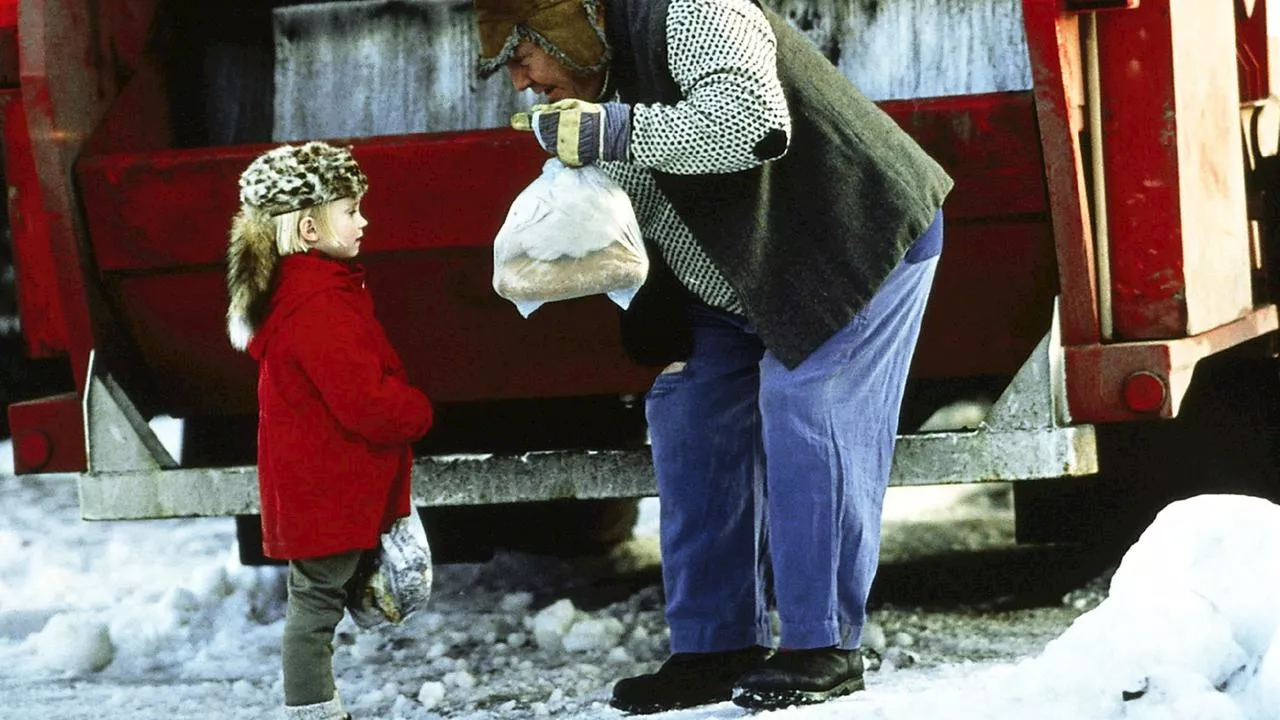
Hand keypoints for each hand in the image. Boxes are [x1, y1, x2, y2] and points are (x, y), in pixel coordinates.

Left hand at [511, 99, 630, 166]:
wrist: (612, 133)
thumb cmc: (593, 116)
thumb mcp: (573, 105)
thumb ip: (551, 109)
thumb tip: (534, 111)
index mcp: (558, 121)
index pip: (538, 122)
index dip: (526, 121)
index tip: (515, 121)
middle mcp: (559, 137)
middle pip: (543, 135)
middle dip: (548, 130)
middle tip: (566, 124)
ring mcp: (564, 150)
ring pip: (552, 146)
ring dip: (557, 140)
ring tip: (575, 133)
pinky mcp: (570, 160)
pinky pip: (562, 155)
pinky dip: (566, 150)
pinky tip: (578, 143)